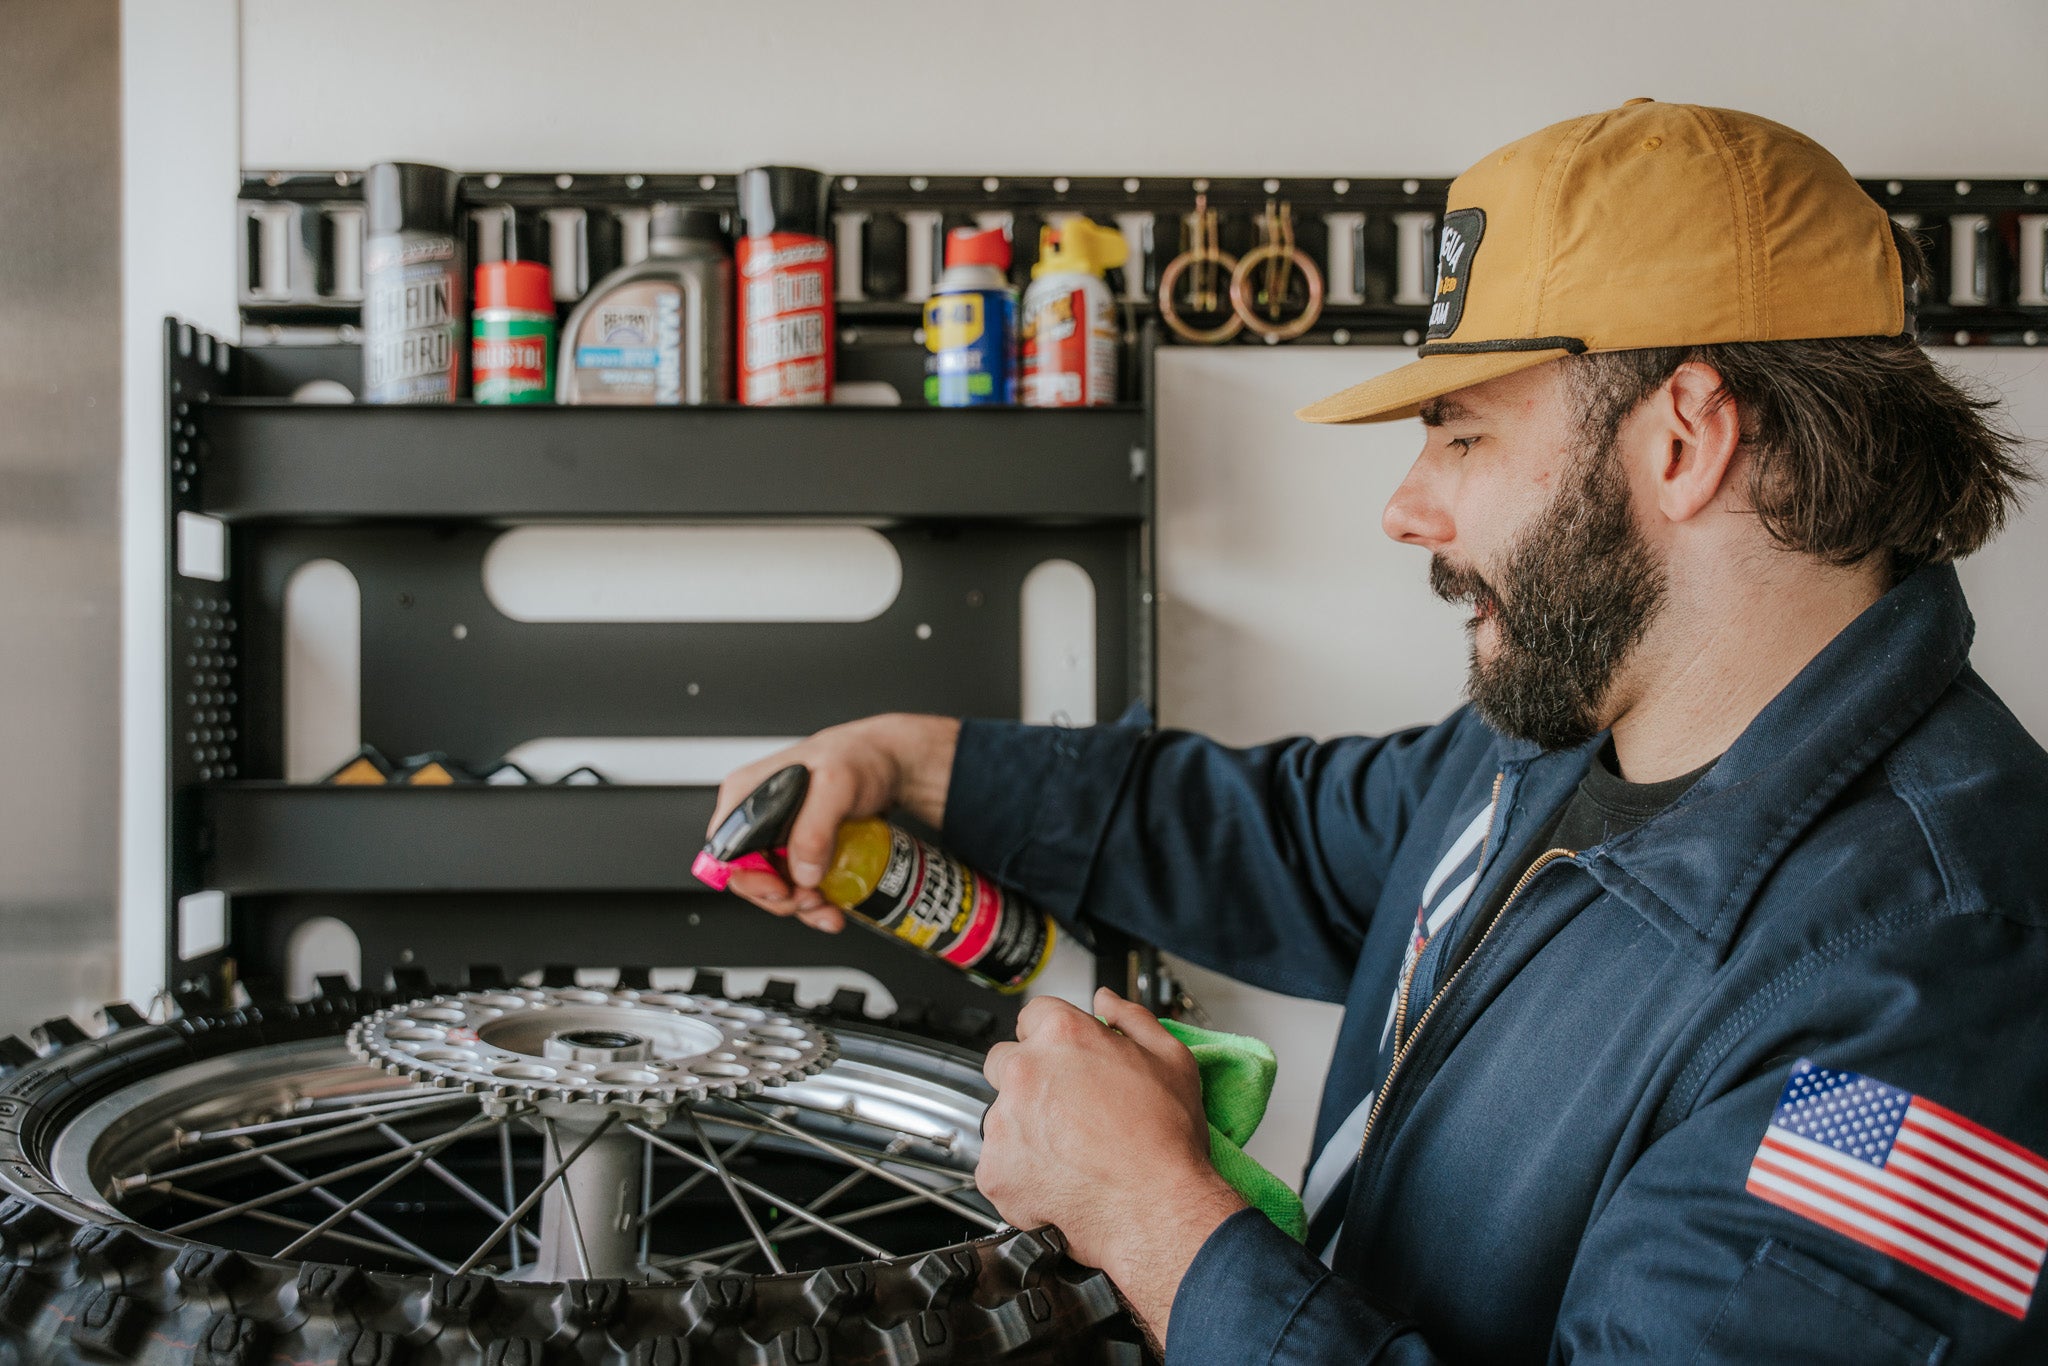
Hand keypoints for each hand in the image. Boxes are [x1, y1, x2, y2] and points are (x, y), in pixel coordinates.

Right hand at [706, 714, 960, 931]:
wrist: (889, 765)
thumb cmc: (859, 758)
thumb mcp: (837, 783)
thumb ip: (815, 827)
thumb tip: (802, 870)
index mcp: (746, 794)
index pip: (726, 849)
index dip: (748, 878)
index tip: (779, 888)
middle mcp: (756, 817)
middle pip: (748, 876)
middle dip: (780, 897)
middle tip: (810, 899)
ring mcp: (778, 836)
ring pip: (774, 887)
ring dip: (800, 905)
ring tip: (827, 907)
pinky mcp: (799, 851)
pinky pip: (796, 885)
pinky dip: (814, 903)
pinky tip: (833, 906)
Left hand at [978, 989, 1245, 1343]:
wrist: (1158, 1209)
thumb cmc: (1167, 1140)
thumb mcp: (1171, 1059)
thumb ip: (1131, 1018)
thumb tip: (1105, 1002)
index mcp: (1062, 1036)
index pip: (1033, 1016)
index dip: (1051, 1038)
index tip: (1063, 1059)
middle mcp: (1024, 1072)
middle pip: (1005, 1062)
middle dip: (1029, 1080)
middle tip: (1066, 1110)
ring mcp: (1003, 1123)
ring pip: (1000, 1116)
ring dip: (1023, 1128)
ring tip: (1068, 1153)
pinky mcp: (994, 1170)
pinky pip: (997, 1164)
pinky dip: (1019, 1174)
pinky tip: (1057, 1180)